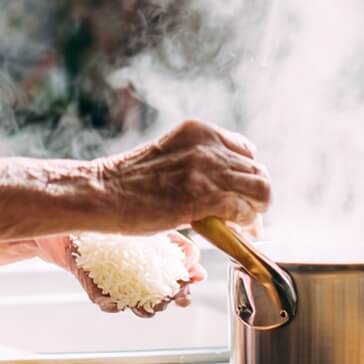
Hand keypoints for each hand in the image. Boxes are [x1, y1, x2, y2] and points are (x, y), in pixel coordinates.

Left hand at [35, 232, 207, 316]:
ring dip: (146, 308)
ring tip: (150, 301)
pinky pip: (104, 300)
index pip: (179, 284)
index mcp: (158, 266)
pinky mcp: (95, 286)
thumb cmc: (117, 218)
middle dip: (171, 300)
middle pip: (162, 301)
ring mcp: (118, 285)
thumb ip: (177, 245)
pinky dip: (110, 303)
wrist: (77, 214)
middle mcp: (140, 279)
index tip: (190, 281)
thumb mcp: (153, 226)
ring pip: (137, 307)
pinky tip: (115, 301)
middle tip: (173, 294)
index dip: (186, 286)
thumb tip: (197, 264)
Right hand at [90, 120, 270, 232]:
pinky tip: (236, 232)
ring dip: (257, 211)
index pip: (246, 150)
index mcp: (199, 131)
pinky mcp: (205, 198)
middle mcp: (208, 146)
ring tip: (247, 227)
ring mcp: (208, 171)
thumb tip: (224, 189)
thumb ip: (198, 163)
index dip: (248, 174)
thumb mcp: (170, 156)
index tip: (243, 192)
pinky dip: (246, 224)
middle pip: (257, 171)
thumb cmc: (129, 181)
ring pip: (260, 189)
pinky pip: (244, 211)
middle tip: (250, 217)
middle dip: (257, 196)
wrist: (103, 193)